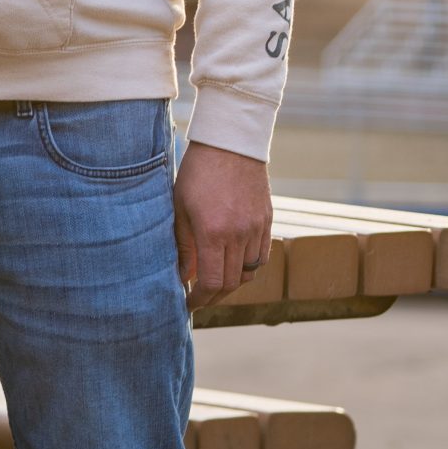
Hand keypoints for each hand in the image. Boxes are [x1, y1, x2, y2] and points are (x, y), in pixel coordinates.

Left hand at [174, 140, 271, 304]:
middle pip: (232, 283)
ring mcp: (256, 228)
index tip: (188, 304)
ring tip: (215, 282)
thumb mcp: (180, 209)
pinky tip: (233, 264)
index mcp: (213, 232)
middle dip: (214, 296)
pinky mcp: (267, 220)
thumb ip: (183, 246)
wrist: (230, 144)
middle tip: (199, 298)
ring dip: (232, 283)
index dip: (200, 299)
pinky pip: (261, 256)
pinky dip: (248, 267)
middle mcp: (239, 234)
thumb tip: (183, 278)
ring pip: (249, 272)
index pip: (212, 282)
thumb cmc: (197, 173)